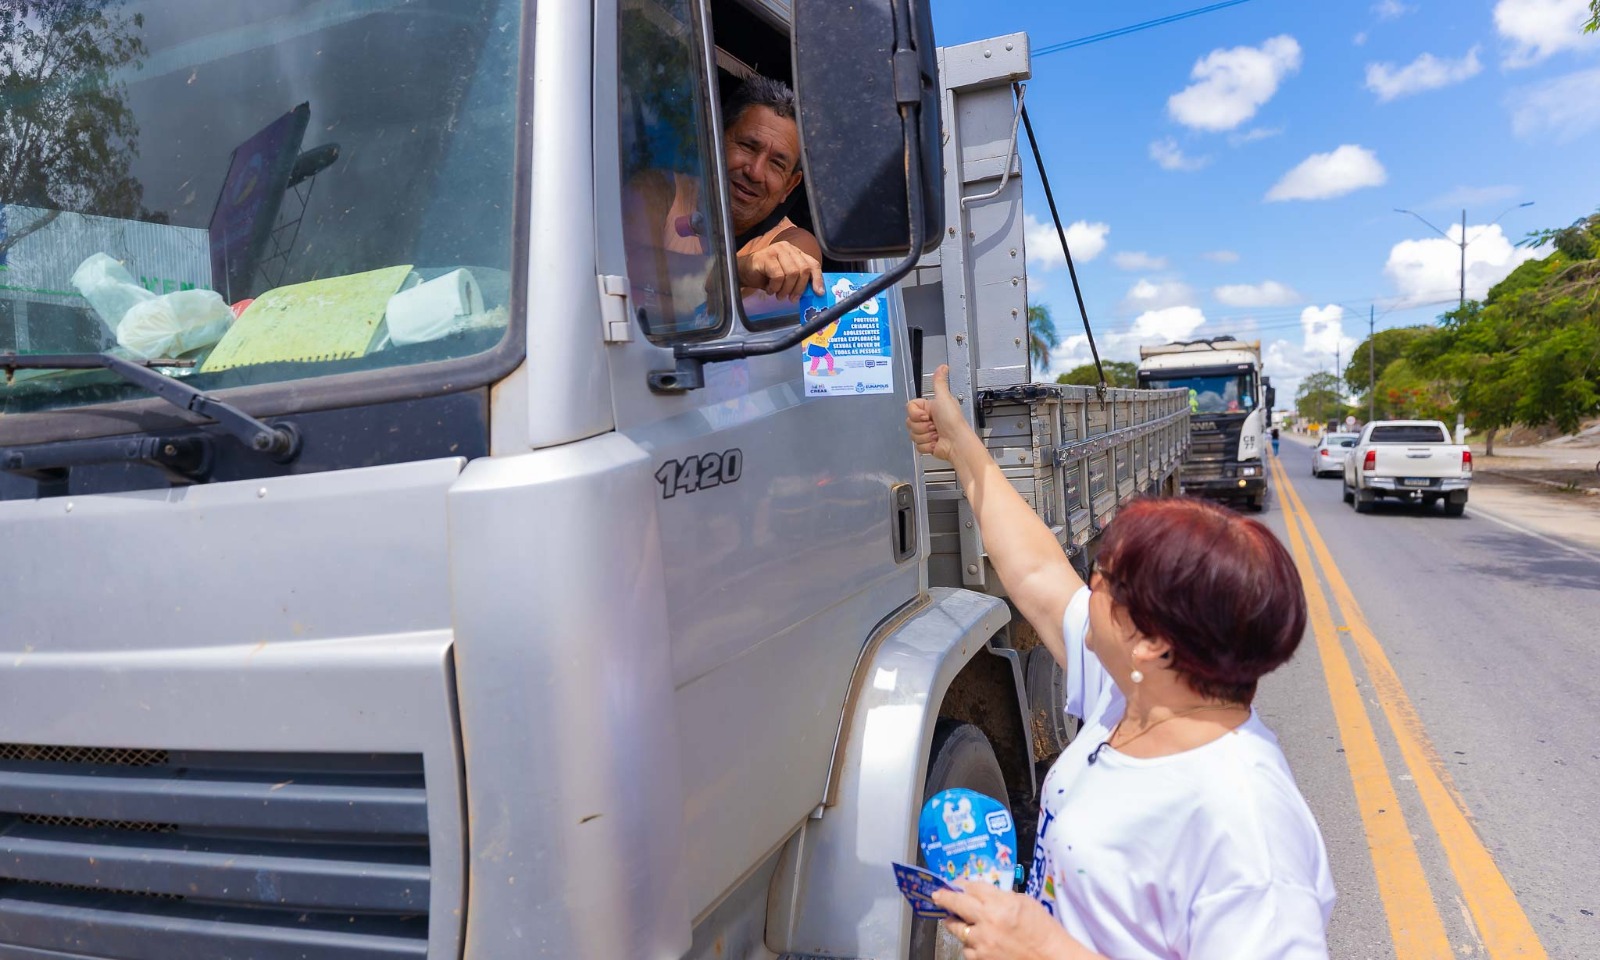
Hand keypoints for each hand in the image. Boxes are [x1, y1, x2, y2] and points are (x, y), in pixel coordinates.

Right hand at [736, 241, 823, 300]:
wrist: (744, 271)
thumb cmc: (766, 275)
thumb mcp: (786, 278)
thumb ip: (799, 280)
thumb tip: (814, 293)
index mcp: (796, 252)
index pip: (813, 264)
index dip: (817, 279)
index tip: (819, 293)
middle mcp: (788, 248)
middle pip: (804, 270)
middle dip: (799, 288)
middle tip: (791, 299)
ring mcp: (778, 250)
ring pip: (792, 273)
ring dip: (786, 289)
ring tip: (779, 294)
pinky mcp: (767, 257)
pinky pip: (778, 276)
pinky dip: (775, 287)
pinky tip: (770, 289)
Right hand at [906, 364, 969, 462]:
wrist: (956, 443)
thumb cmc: (952, 421)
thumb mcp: (944, 398)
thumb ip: (939, 382)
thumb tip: (943, 367)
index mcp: (930, 407)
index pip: (910, 408)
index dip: (916, 414)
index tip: (927, 415)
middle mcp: (928, 419)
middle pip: (910, 422)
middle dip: (922, 426)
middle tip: (934, 425)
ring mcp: (926, 433)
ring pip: (912, 434)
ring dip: (925, 436)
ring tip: (937, 434)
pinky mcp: (926, 445)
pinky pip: (917, 446)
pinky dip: (927, 446)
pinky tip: (936, 443)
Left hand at [932, 882, 1094, 959]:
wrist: (1052, 958)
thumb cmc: (1044, 931)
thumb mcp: (1025, 903)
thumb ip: (1001, 896)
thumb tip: (982, 893)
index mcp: (1000, 904)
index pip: (972, 887)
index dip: (962, 883)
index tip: (956, 883)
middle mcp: (987, 922)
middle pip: (956, 903)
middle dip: (944, 897)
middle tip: (938, 895)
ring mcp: (982, 942)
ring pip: (956, 928)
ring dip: (955, 922)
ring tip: (956, 919)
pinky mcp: (980, 959)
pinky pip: (966, 947)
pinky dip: (969, 943)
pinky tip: (978, 940)